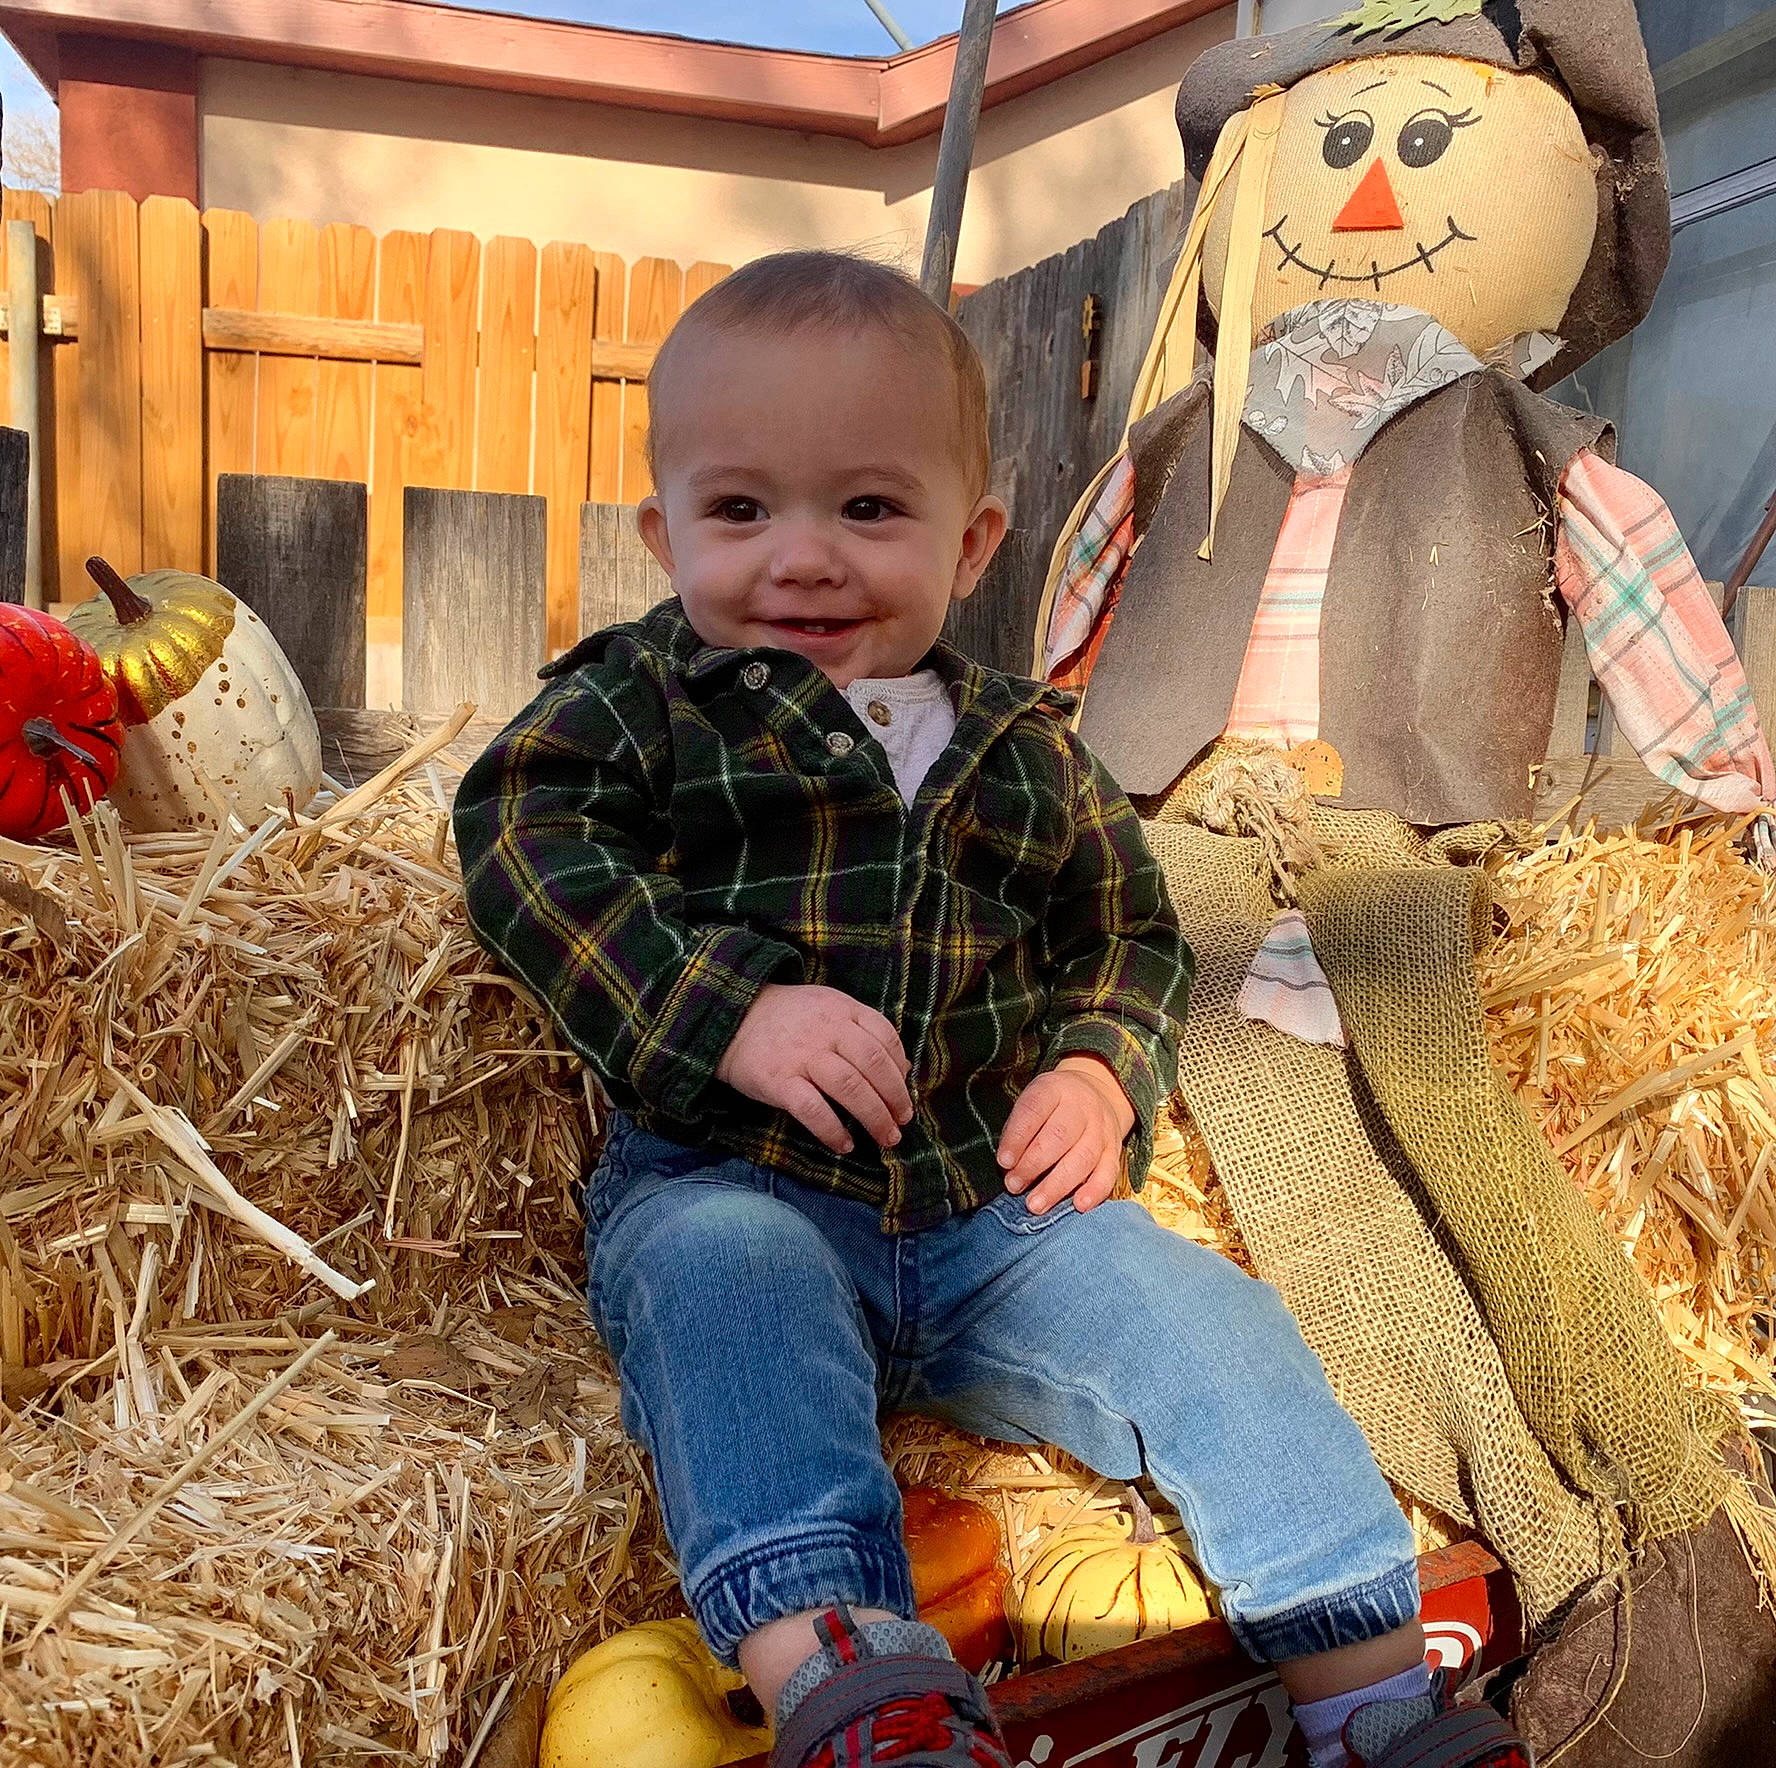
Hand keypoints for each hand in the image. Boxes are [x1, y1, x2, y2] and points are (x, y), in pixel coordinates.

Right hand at [717, 984, 912, 1155]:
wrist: (732, 1018)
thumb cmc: (788, 1019)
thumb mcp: (828, 1007)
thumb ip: (862, 1030)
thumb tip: (901, 1068)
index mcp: (842, 1009)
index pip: (885, 1038)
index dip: (901, 1070)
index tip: (904, 1094)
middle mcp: (826, 1030)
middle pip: (873, 1065)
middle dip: (895, 1098)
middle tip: (902, 1123)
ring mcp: (802, 1055)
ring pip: (850, 1087)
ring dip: (874, 1117)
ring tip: (885, 1137)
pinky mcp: (778, 1081)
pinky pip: (813, 1110)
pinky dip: (833, 1131)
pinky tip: (844, 1144)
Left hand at [996, 1055, 1134, 1214]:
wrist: (1096, 1092)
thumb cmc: (1052, 1105)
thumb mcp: (1032, 1101)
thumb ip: (1018, 1130)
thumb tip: (1008, 1168)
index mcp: (1054, 1089)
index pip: (1034, 1110)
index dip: (1018, 1137)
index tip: (1004, 1162)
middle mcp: (1082, 1107)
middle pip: (1059, 1136)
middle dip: (1033, 1165)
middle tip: (1014, 1186)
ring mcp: (1101, 1129)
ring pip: (1083, 1158)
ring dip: (1057, 1185)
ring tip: (1036, 1204)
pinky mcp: (1114, 1151)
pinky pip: (1108, 1173)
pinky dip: (1095, 1191)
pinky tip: (1079, 1206)